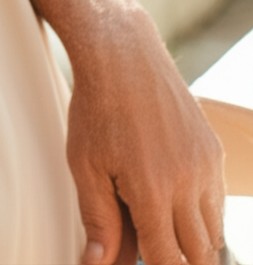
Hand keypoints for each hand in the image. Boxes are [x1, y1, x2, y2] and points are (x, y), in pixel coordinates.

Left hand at [65, 4, 225, 264]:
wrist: (123, 55)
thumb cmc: (96, 108)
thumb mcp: (84, 164)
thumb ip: (98, 220)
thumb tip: (97, 264)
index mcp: (152, 190)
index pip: (169, 261)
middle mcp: (188, 182)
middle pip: (199, 254)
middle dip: (176, 260)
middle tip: (148, 246)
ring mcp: (206, 166)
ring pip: (212, 231)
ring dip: (189, 239)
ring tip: (153, 221)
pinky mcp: (214, 152)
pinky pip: (215, 201)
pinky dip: (198, 212)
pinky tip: (169, 197)